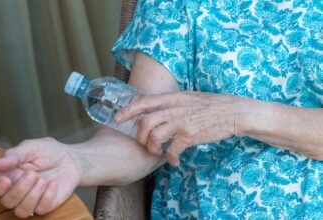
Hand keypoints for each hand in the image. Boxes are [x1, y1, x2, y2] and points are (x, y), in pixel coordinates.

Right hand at [0, 137, 80, 217]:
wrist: (71, 158)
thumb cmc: (49, 151)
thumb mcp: (32, 147)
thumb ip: (15, 155)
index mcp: (10, 176)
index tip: (6, 180)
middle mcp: (18, 191)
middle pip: (8, 201)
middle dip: (20, 189)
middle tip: (33, 174)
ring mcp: (32, 199)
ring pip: (22, 211)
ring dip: (32, 195)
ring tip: (43, 179)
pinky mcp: (47, 204)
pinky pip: (41, 209)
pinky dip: (47, 196)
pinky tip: (53, 183)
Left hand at [115, 92, 251, 165]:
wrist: (233, 111)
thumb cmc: (210, 105)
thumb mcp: (188, 97)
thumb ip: (171, 102)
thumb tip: (155, 110)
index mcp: (172, 97)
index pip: (143, 101)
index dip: (128, 110)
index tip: (118, 118)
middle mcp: (174, 109)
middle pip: (144, 122)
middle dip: (139, 136)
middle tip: (143, 143)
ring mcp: (181, 122)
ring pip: (154, 137)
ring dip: (152, 148)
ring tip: (158, 152)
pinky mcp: (190, 136)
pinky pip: (172, 150)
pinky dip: (170, 158)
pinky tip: (174, 160)